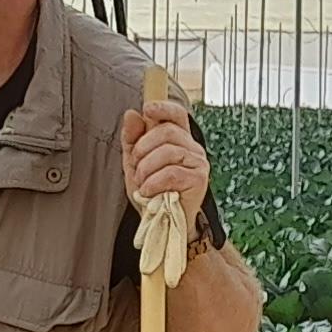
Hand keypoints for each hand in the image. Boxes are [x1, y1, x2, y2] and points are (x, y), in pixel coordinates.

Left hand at [118, 99, 208, 215]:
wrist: (161, 224)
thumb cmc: (151, 193)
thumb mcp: (134, 163)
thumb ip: (132, 139)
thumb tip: (132, 114)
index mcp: (178, 140)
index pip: (177, 113)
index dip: (163, 107)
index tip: (147, 109)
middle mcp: (192, 148)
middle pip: (167, 131)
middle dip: (143, 148)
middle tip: (136, 166)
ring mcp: (198, 163)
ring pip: (168, 151)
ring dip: (146, 168)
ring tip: (142, 182)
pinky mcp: (199, 180)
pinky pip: (172, 172)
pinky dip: (154, 182)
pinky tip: (148, 191)